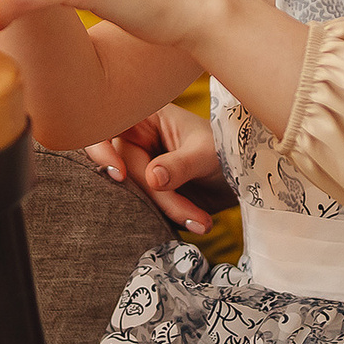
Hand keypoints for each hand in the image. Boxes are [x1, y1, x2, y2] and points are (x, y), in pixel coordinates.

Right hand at [85, 106, 221, 231]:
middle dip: (157, 197)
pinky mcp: (148, 195)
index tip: (120, 175)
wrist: (241, 177)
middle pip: (125, 173)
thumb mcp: (207, 153)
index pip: (107, 129)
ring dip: (168, 213)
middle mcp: (136, 145)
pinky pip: (144, 211)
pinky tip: (197, 222)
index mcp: (144, 121)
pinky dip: (168, 221)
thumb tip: (152, 178)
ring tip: (202, 222)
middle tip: (192, 214)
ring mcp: (140, 172)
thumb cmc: (226, 150)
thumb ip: (181, 164)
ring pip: (133, 197)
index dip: (101, 151)